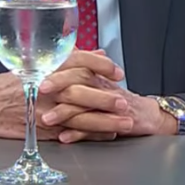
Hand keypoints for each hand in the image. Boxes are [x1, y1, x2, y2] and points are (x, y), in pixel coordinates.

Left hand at [37, 50, 175, 142]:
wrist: (143, 114)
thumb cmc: (115, 96)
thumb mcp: (97, 76)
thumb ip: (79, 62)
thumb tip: (63, 48)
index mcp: (96, 73)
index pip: (78, 61)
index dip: (60, 63)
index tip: (41, 67)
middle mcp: (102, 85)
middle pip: (81, 79)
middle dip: (59, 84)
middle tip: (41, 89)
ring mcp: (109, 105)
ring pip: (85, 105)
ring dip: (64, 112)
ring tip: (47, 119)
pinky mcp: (114, 124)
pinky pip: (93, 130)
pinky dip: (77, 134)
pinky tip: (64, 136)